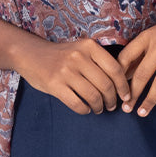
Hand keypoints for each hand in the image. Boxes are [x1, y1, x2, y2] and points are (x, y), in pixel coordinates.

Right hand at [15, 35, 130, 114]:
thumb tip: (121, 83)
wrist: (30, 54)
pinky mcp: (54, 85)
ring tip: (99, 108)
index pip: (115, 69)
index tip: (126, 96)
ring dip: (99, 106)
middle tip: (112, 106)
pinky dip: (85, 110)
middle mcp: (78, 57)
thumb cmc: (60, 55)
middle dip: (112, 100)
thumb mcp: (81, 50)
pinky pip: (77, 104)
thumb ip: (98, 61)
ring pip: (93, 96)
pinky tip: (86, 109)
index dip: (123, 86)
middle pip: (106, 85)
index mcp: (89, 46)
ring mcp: (65, 71)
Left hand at [118, 1, 155, 115]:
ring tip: (142, 112)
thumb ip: (139, 54)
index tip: (116, 93)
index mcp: (146, 37)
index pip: (126, 58)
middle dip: (132, 94)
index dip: (118, 77)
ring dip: (150, 100)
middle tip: (126, 110)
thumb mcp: (153, 36)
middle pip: (142, 74)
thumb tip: (123, 77)